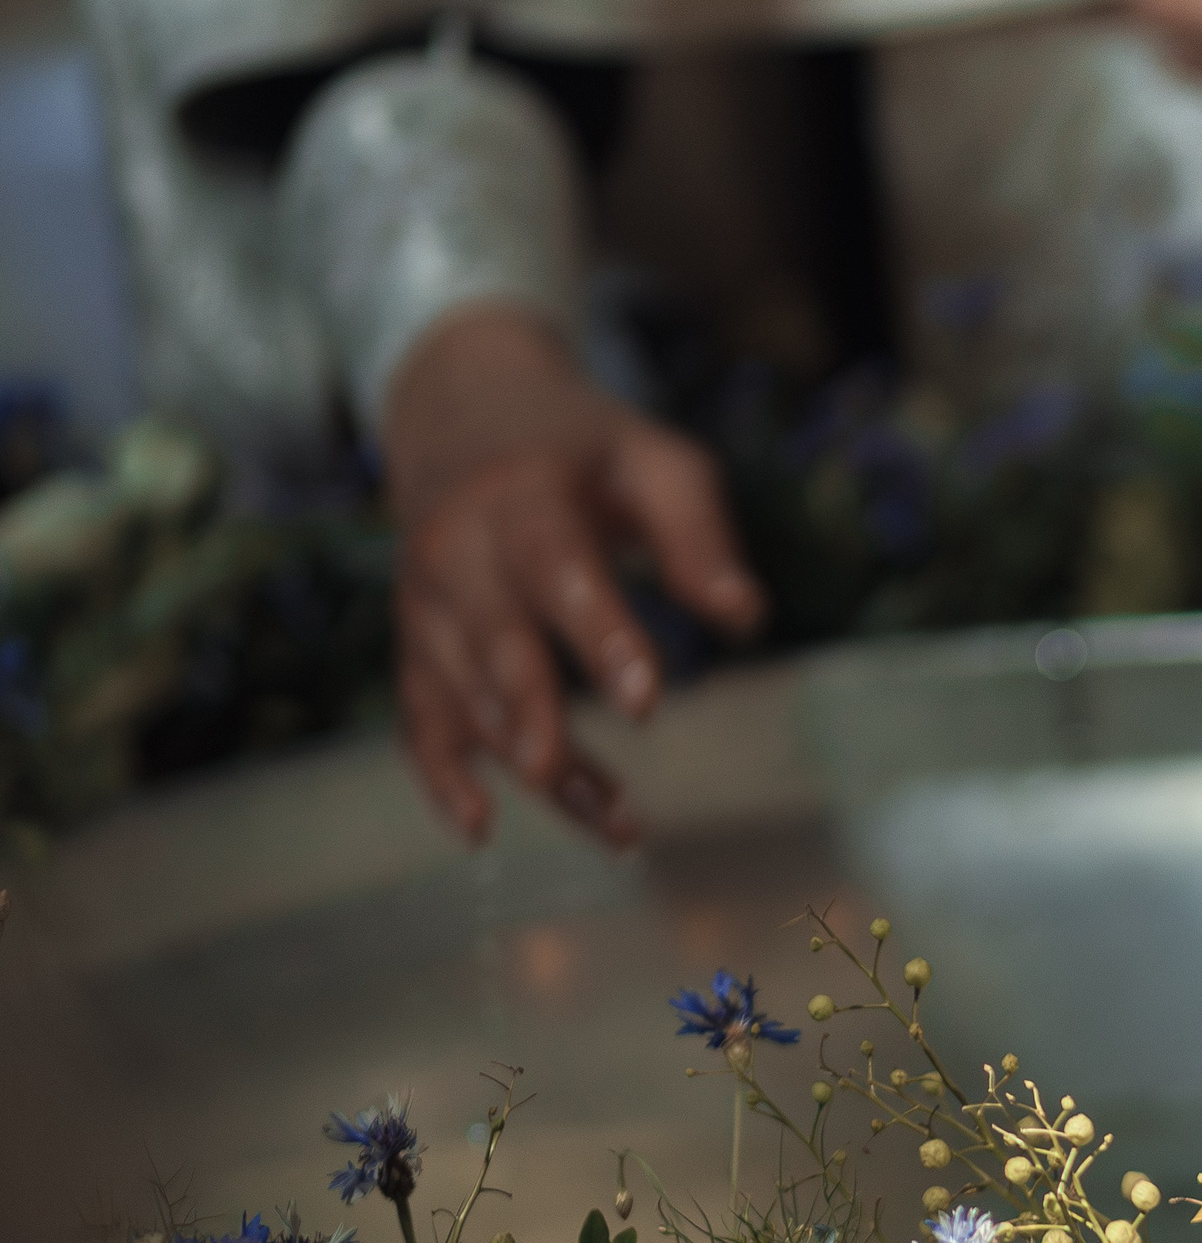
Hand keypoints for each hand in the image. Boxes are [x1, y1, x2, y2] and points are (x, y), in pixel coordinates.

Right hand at [382, 306, 764, 843]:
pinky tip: (480, 828)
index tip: (647, 701)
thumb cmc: (586, 450)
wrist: (465, 413)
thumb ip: (698, 536)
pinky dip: (441, 773)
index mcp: (523, 494)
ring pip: (466, 695)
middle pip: (495, 639)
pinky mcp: (415, 642)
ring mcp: (426, 600)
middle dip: (529, 709)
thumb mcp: (654, 461)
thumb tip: (745, 617)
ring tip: (619, 827)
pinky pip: (418, 716)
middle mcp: (457, 548)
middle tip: (560, 771)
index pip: (556, 565)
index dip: (598, 634)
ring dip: (531, 763)